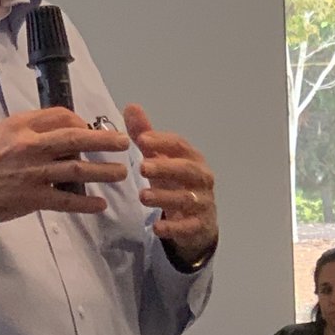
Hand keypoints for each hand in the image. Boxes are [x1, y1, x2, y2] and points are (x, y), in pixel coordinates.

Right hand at [0, 109, 129, 225]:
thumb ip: (23, 128)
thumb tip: (51, 128)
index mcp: (19, 126)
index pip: (59, 116)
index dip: (80, 121)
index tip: (89, 129)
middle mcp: (29, 146)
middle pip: (76, 138)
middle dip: (104, 140)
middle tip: (124, 142)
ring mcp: (32, 174)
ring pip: (77, 169)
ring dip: (103, 171)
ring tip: (120, 173)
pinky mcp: (31, 199)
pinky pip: (65, 201)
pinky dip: (85, 203)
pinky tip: (100, 204)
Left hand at [123, 104, 217, 265]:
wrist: (198, 222)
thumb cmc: (176, 184)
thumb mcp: (160, 160)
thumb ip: (146, 136)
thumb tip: (131, 107)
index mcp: (192, 158)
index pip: (180, 145)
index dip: (163, 142)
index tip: (142, 140)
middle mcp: (201, 178)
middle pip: (187, 170)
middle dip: (166, 167)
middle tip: (142, 167)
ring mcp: (202, 203)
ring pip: (187, 199)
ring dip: (165, 197)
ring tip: (142, 196)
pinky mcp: (199, 226)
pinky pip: (188, 226)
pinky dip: (173, 227)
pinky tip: (156, 228)